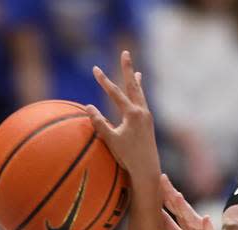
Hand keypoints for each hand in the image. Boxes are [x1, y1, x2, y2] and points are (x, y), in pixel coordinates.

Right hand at [85, 51, 158, 182]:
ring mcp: (147, 116)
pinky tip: (139, 96)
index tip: (95, 68)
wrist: (148, 168)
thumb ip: (99, 123)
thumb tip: (88, 107)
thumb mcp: (110, 139)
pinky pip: (143, 103)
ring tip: (136, 72)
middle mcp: (142, 111)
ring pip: (140, 93)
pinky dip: (139, 95)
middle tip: (125, 53)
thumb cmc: (128, 156)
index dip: (103, 80)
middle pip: (132, 85)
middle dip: (127, 69)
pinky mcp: (148, 123)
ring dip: (136, 82)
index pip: (115, 93)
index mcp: (132, 113)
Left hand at [160, 173, 235, 229]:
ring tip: (177, 197)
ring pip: (194, 218)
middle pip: (181, 207)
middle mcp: (194, 225)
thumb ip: (170, 229)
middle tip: (162, 178)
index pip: (173, 208)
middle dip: (171, 193)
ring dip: (186, 208)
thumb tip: (157, 216)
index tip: (155, 181)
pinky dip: (208, 227)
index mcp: (185, 226)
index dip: (164, 195)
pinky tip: (206, 219)